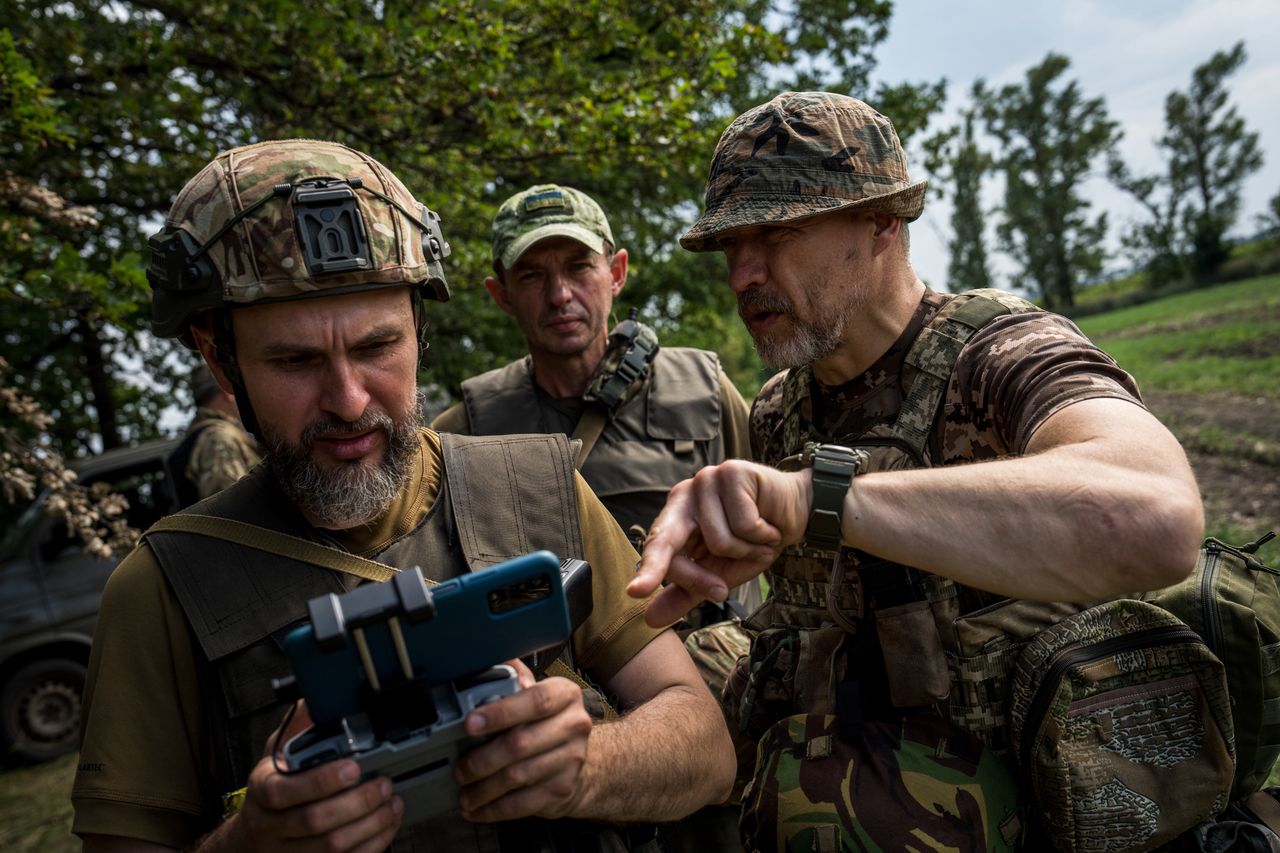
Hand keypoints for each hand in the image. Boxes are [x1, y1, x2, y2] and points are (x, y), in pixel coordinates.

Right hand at [215, 701, 401, 852]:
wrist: (251, 838)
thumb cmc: (272, 789)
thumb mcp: (275, 754)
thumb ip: (296, 729)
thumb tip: (312, 700)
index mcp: (263, 789)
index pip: (285, 790)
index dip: (321, 780)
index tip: (353, 767)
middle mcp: (271, 824)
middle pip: (315, 820)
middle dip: (357, 802)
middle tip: (383, 785)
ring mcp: (288, 850)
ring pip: (332, 846)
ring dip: (370, 825)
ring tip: (391, 804)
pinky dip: (371, 845)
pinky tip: (386, 826)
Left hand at [455, 659, 592, 821]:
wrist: (583, 759)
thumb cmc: (548, 722)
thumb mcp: (537, 692)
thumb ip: (514, 678)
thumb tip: (486, 661)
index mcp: (564, 695)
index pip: (533, 701)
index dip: (500, 712)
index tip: (469, 723)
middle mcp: (573, 725)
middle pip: (520, 744)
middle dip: (481, 760)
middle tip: (459, 768)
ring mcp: (571, 759)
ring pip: (518, 777)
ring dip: (483, 789)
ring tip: (463, 793)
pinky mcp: (563, 789)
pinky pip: (523, 803)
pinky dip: (495, 809)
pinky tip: (478, 809)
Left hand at [627, 460, 811, 626]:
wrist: (797, 513)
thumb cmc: (754, 540)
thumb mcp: (720, 572)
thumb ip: (687, 592)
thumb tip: (650, 619)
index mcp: (676, 514)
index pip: (658, 547)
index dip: (650, 570)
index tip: (634, 593)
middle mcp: (685, 493)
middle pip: (672, 540)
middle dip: (692, 574)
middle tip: (721, 592)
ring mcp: (707, 479)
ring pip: (718, 541)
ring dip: (748, 551)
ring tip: (759, 540)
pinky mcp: (733, 471)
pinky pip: (744, 525)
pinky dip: (763, 536)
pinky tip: (769, 525)